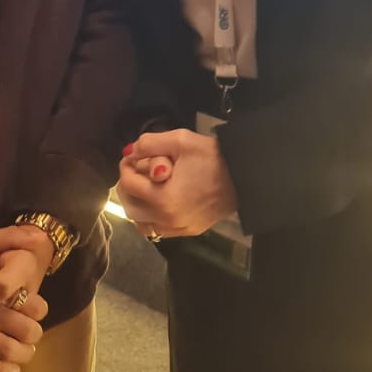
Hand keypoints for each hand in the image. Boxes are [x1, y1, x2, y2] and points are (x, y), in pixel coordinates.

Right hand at [0, 229, 43, 371]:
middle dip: (31, 336)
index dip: (38, 310)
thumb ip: (6, 238)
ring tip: (22, 356)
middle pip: (21, 335)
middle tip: (33, 335)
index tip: (37, 309)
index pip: (29, 307)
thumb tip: (36, 235)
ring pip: (1, 356)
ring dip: (16, 358)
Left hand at [118, 129, 238, 237]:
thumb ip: (150, 143)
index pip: (128, 184)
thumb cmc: (213, 157)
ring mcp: (179, 229)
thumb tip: (130, 151)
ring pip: (142, 222)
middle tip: (137, 170)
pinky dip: (152, 217)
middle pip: (130, 206)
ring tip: (147, 186)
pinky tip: (159, 201)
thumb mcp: (181, 140)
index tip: (132, 157)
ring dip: (138, 203)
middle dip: (129, 186)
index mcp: (163, 198)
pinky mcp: (189, 231)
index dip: (126, 167)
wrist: (245, 177)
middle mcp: (168, 219)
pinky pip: (158, 229)